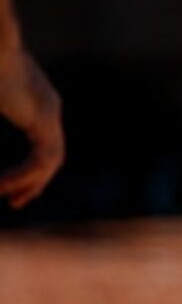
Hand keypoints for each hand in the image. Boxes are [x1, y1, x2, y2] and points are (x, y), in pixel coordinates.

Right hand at [0, 39, 65, 209]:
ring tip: (7, 198)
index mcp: (35, 101)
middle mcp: (49, 107)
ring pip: (50, 161)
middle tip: (16, 202)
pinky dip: (24, 175)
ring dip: (29, 183)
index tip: (10, 186)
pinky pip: (43, 158)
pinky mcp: (45, 118)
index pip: (45, 141)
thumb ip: (0, 106)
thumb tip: (1, 109)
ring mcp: (50, 112)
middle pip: (53, 155)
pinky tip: (3, 185)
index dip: (32, 167)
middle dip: (36, 181)